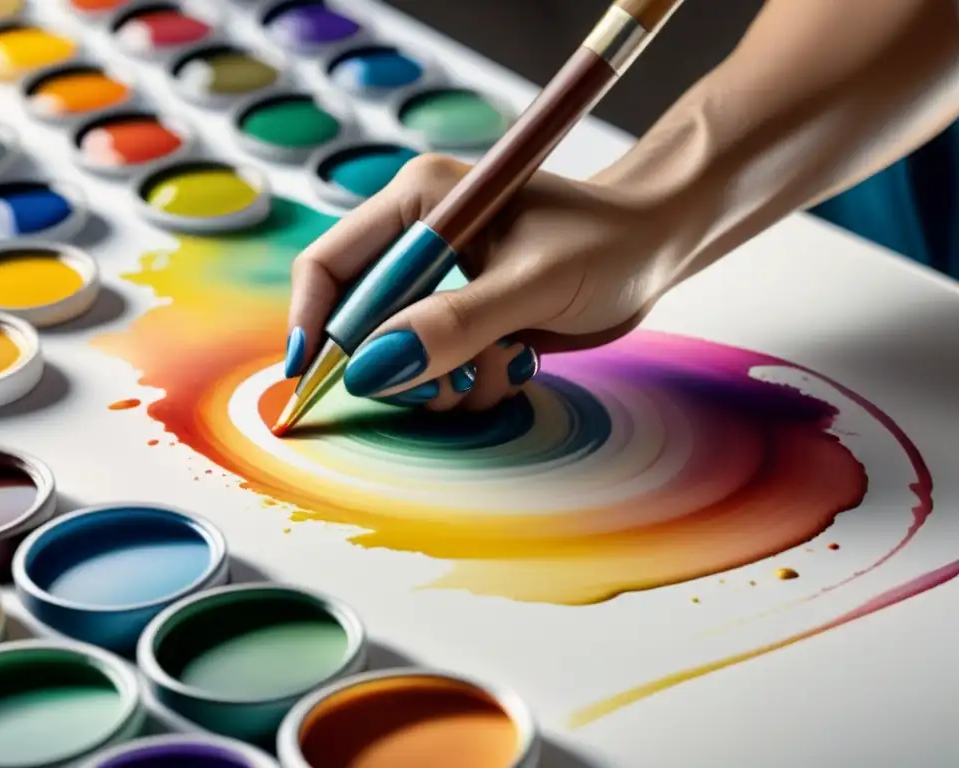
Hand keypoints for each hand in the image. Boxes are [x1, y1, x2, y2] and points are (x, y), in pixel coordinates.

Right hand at [285, 154, 670, 410]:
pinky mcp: (466, 317)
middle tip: (449, 382)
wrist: (656, 249)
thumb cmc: (606, 245)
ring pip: (400, 357)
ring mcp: (443, 282)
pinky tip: (518, 361)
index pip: (331, 263)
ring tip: (505, 362)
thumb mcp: (533, 285)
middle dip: (400, 363)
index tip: (311, 377)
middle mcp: (420, 240)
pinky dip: (472, 382)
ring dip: (447, 379)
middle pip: (361, 322)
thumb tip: (373, 369)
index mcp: (419, 201)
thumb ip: (454, 324)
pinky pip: (440, 370)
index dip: (313, 321)